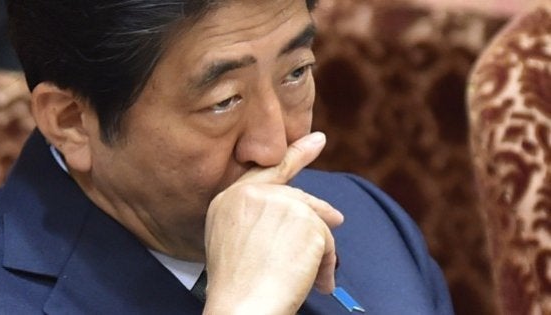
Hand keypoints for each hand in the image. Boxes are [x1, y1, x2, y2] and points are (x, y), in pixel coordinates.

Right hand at [203, 132, 343, 314]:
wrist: (242, 307)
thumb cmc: (239, 289)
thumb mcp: (237, 244)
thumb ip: (263, 220)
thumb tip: (320, 216)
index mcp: (228, 200)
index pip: (266, 170)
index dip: (295, 155)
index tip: (316, 141)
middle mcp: (251, 194)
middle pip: (297, 198)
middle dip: (319, 212)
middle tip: (338, 219)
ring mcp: (276, 201)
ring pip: (314, 221)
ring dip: (319, 252)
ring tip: (313, 277)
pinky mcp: (301, 216)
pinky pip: (326, 239)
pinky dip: (326, 264)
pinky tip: (316, 281)